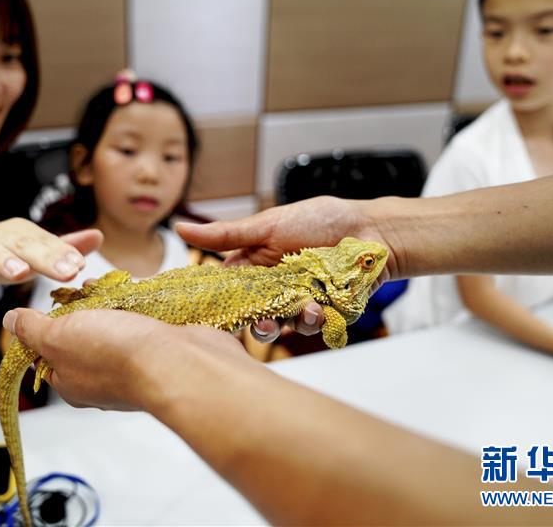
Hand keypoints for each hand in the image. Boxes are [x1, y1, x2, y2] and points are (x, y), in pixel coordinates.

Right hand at [0, 218, 101, 302]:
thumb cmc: (5, 258)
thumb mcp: (36, 256)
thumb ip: (65, 247)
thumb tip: (98, 235)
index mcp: (26, 235)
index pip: (48, 244)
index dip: (64, 254)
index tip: (81, 267)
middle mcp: (4, 235)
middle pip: (26, 246)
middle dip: (46, 258)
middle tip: (65, 271)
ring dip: (4, 260)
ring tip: (19, 273)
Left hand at [3, 308, 249, 410]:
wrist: (180, 362)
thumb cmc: (117, 354)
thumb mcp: (58, 337)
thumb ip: (34, 329)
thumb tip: (11, 322)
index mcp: (72, 381)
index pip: (48, 352)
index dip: (46, 324)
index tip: (51, 300)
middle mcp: (102, 377)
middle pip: (83, 335)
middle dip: (83, 307)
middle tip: (82, 288)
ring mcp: (134, 364)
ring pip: (115, 325)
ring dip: (111, 303)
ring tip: (110, 285)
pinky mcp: (159, 348)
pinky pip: (142, 322)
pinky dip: (138, 304)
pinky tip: (137, 291)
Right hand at [176, 196, 396, 342]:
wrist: (372, 233)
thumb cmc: (321, 221)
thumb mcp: (267, 226)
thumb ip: (225, 236)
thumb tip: (180, 229)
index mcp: (254, 268)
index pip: (226, 293)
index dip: (217, 306)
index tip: (207, 315)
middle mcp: (272, 290)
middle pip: (249, 318)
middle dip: (253, 322)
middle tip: (260, 320)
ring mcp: (296, 305)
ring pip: (278, 328)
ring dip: (286, 323)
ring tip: (305, 308)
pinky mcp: (322, 316)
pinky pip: (308, 330)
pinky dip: (312, 322)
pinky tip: (320, 307)